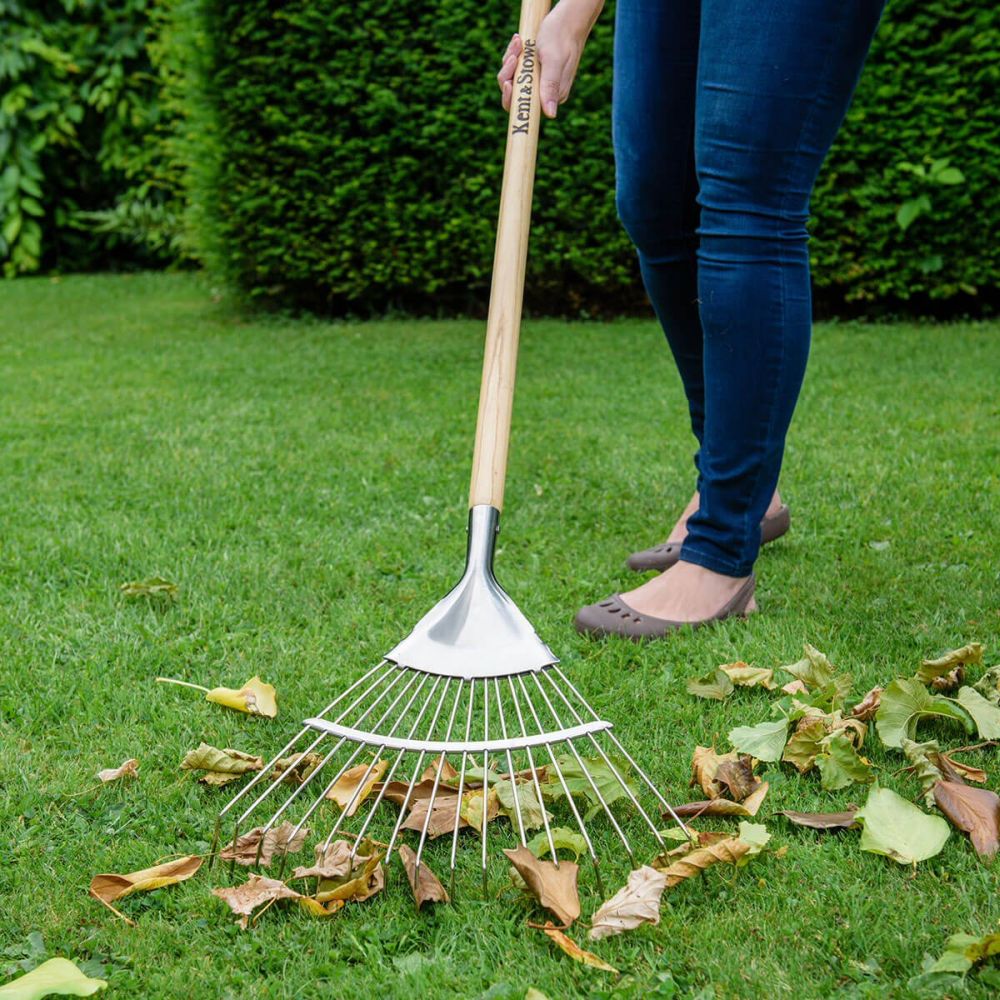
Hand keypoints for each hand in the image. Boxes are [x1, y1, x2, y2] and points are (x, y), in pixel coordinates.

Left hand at [497, 0, 603, 118]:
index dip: (512, 99)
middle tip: (514, 57)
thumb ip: (550, 87)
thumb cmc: (562, 37)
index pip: (525, 107)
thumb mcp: (554, 62)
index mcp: (551, 96)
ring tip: (519, 42)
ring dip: (510, 60)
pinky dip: (513, 54)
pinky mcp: (532, 69)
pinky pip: (514, 66)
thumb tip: (551, 114)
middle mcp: (543, 91)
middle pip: (514, 94)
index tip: (509, 83)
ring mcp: (537, 80)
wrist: (567, 19)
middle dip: (509, 75)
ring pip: (512, 77)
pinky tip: (519, 40)